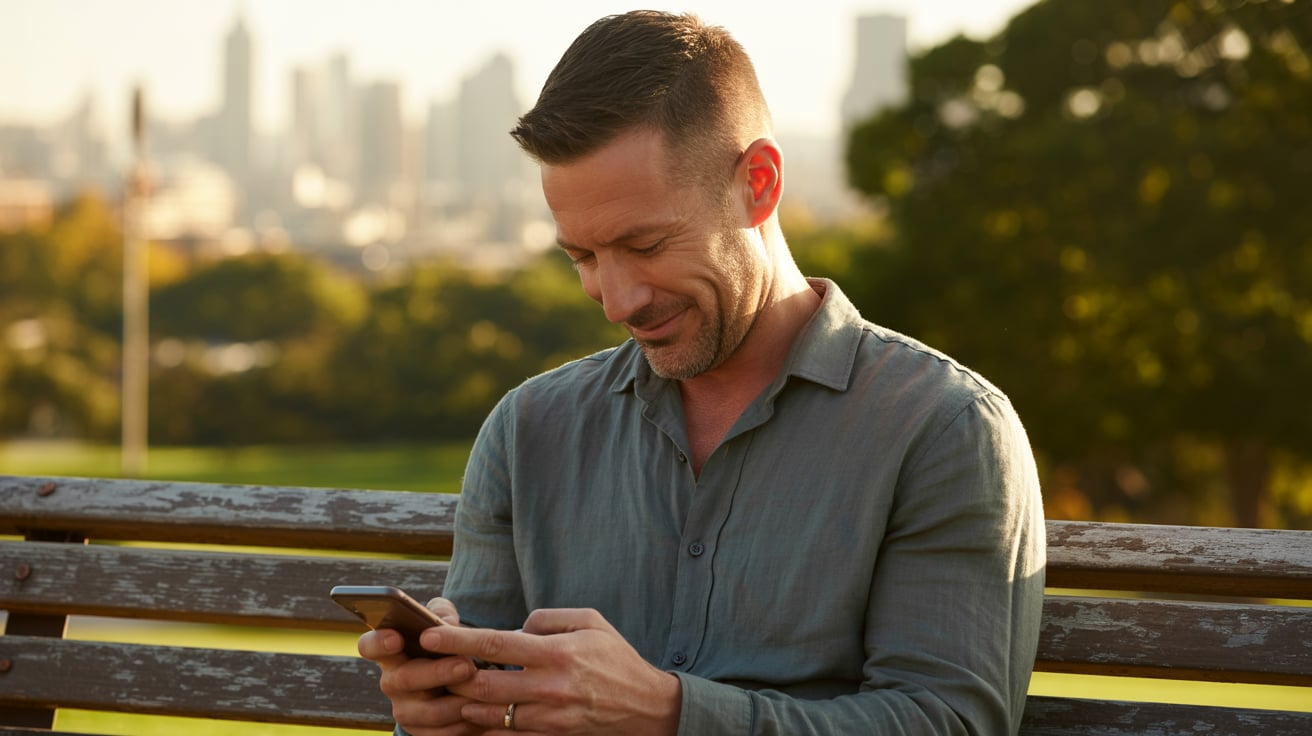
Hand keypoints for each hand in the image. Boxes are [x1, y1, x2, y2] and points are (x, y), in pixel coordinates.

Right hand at [356, 596, 488, 735]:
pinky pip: (442, 732)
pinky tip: (482, 711)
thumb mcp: (444, 623)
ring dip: (456, 701)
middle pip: (404, 679)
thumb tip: (446, 621)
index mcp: (391, 651)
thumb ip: (443, 614)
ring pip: (428, 711)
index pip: (370, 645)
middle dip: (437, 673)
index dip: (379, 642)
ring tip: (481, 690)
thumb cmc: (445, 644)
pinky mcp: (422, 731)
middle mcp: (392, 682)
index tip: (395, 638)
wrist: (457, 680)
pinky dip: (464, 723)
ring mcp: (406, 709)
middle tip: (465, 665)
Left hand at [429, 608, 681, 735]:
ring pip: (489, 714)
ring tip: (452, 688)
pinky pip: (506, 733)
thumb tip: (514, 629)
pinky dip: (485, 724)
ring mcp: (549, 716)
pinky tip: (476, 712)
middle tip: (433, 666)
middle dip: (451, 676)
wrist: (645, 706)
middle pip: (483, 685)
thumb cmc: (616, 657)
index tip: (429, 636)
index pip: (495, 644)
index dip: (457, 641)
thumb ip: (548, 619)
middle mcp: (549, 687)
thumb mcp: (590, 621)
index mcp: (557, 653)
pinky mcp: (550, 735)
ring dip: (465, 702)